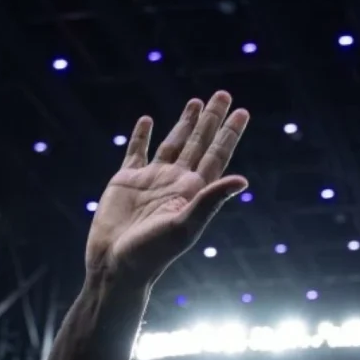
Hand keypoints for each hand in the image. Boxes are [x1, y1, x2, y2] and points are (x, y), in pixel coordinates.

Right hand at [85, 91, 248, 287]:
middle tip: (224, 94)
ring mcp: (152, 180)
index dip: (229, 134)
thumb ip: (211, 200)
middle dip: (212, 120)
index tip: (243, 112)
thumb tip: (243, 180)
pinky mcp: (126, 181)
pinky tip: (147, 120)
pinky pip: (136, 151)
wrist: (116, 265)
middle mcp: (176, 182)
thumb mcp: (185, 226)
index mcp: (193, 192)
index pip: (217, 155)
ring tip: (196, 101)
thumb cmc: (153, 252)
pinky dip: (141, 135)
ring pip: (173, 143)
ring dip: (185, 122)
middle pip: (199, 143)